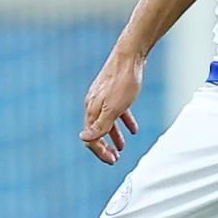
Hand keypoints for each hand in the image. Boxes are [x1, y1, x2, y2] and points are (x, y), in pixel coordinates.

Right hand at [81, 50, 143, 164]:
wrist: (130, 56)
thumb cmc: (123, 82)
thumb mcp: (114, 108)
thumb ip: (100, 125)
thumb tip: (83, 139)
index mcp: (92, 110)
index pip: (90, 138)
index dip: (99, 152)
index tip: (112, 161)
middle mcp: (94, 105)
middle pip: (96, 132)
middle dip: (104, 148)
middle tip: (114, 159)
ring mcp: (104, 98)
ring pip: (106, 123)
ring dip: (113, 137)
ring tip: (121, 148)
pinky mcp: (114, 93)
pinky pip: (117, 113)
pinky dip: (123, 123)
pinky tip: (133, 129)